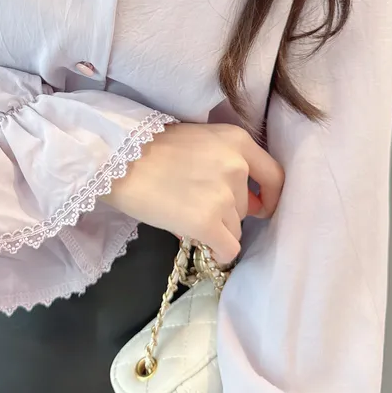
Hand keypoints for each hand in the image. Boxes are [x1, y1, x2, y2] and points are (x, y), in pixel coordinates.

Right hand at [103, 121, 283, 267]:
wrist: (117, 160)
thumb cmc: (149, 149)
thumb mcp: (198, 143)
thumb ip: (224, 166)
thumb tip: (247, 206)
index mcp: (237, 140)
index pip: (274, 175)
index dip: (269, 196)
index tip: (260, 208)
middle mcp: (237, 166)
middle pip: (246, 206)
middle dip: (226, 212)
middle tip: (194, 205)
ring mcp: (224, 195)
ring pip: (235, 228)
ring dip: (216, 228)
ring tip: (184, 215)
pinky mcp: (207, 221)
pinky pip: (227, 248)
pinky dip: (218, 251)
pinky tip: (204, 247)